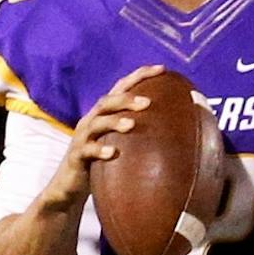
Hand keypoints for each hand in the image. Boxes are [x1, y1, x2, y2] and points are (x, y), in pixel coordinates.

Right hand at [42, 65, 165, 208]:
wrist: (70, 186)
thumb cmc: (103, 163)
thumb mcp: (123, 144)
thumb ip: (143, 134)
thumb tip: (183, 133)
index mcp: (105, 114)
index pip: (121, 88)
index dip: (139, 75)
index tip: (162, 68)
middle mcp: (91, 120)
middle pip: (107, 102)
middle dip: (126, 99)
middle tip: (148, 102)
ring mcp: (82, 137)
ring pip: (96, 123)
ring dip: (114, 122)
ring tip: (132, 125)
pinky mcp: (76, 156)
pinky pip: (87, 151)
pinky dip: (99, 150)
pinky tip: (113, 153)